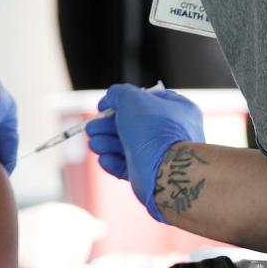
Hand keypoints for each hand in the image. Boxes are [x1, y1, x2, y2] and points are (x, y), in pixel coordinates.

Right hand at [86, 84, 204, 220]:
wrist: (164, 170)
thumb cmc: (154, 131)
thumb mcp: (132, 99)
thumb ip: (118, 93)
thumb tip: (110, 98)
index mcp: (175, 109)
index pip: (145, 100)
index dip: (122, 102)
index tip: (104, 107)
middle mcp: (170, 131)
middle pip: (131, 125)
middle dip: (107, 126)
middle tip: (91, 128)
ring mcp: (160, 153)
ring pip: (127, 146)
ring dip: (106, 143)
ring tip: (95, 144)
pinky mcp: (149, 174)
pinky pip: (128, 166)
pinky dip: (113, 162)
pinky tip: (104, 159)